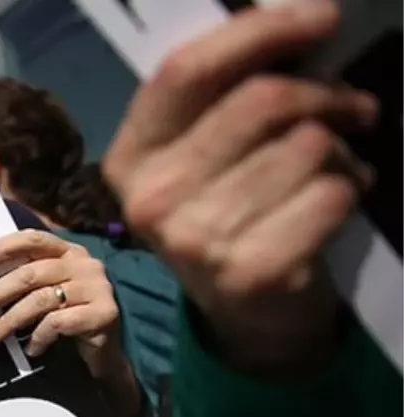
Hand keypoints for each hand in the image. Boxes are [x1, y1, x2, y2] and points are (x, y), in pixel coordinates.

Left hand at [0, 230, 127, 379]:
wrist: (107, 353)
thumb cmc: (68, 320)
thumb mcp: (46, 294)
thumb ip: (25, 282)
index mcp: (69, 251)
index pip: (32, 239)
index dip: (2, 248)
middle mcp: (85, 264)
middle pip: (30, 273)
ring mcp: (98, 287)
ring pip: (41, 300)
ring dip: (9, 321)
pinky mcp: (104, 313)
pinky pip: (58, 322)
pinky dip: (38, 337)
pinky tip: (30, 349)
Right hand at [102, 1, 376, 372]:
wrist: (248, 318)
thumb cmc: (230, 213)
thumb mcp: (203, 153)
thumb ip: (226, 93)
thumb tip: (294, 18)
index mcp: (130, 157)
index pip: (187, 71)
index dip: (259, 32)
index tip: (320, 17)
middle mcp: (151, 199)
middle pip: (261, 101)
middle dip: (325, 93)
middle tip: (353, 106)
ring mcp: (195, 240)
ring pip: (307, 146)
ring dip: (341, 150)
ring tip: (335, 169)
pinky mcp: (251, 272)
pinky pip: (331, 193)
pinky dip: (350, 190)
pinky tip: (334, 203)